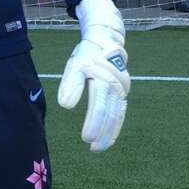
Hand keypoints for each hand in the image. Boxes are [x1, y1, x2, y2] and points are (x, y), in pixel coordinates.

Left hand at [57, 0, 129, 152]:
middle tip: (94, 148)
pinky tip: (109, 139)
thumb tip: (66, 106)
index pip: (99, 104)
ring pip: (117, 114)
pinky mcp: (122, 93)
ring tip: (99, 148)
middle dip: (103, 132)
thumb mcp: (76, 64)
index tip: (87, 138)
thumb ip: (71, 84)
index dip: (94, 122)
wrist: (106, 40)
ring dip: (110, 132)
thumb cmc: (88, 54)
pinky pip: (120, 112)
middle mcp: (116, 85)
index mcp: (103, 77)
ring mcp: (122, 90)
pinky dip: (115, 125)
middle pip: (110, 112)